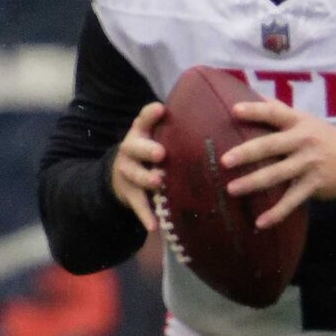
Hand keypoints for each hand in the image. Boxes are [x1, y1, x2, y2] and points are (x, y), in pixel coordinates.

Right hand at [111, 101, 164, 233]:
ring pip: (134, 175)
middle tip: (161, 153)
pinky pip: (137, 205)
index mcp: (140, 134)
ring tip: (157, 182)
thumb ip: (176, 131)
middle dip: (147, 149)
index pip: (142, 120)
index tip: (160, 109)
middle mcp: (130, 151)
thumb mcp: (157, 139)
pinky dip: (145, 215)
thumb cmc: (151, 154)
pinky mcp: (129, 194)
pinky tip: (155, 226)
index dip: (150, 115)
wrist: (121, 178)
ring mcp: (128, 173)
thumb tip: (215, 120)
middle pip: (134, 147)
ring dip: (145, 178)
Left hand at [223, 99, 335, 230]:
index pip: (275, 113)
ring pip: (277, 175)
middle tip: (224, 160)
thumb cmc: (324, 138)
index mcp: (299, 123)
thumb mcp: (307, 120)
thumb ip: (280, 110)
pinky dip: (277, 213)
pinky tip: (261, 223)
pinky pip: (292, 201)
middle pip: (271, 146)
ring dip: (253, 183)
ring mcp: (309, 165)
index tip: (234, 110)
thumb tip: (252, 94)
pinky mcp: (314, 185)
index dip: (255, 110)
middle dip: (247, 153)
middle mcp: (303, 142)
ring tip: (231, 189)